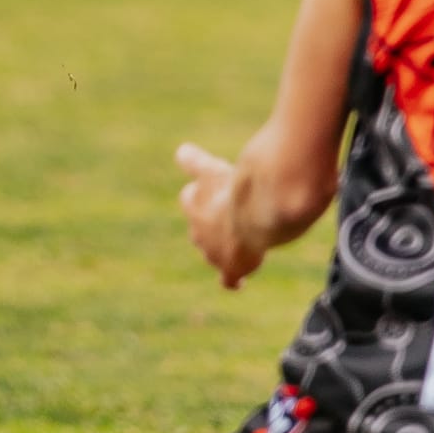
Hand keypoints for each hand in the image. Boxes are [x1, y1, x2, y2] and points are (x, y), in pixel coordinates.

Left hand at [177, 143, 262, 287]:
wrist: (253, 215)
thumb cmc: (231, 188)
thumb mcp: (209, 168)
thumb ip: (192, 160)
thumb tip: (180, 152)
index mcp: (191, 204)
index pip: (190, 199)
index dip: (205, 194)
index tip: (219, 190)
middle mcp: (197, 231)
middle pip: (200, 229)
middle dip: (213, 224)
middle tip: (235, 215)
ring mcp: (213, 252)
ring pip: (213, 253)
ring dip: (223, 248)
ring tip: (241, 242)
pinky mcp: (232, 268)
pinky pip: (229, 279)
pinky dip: (233, 279)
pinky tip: (238, 280)